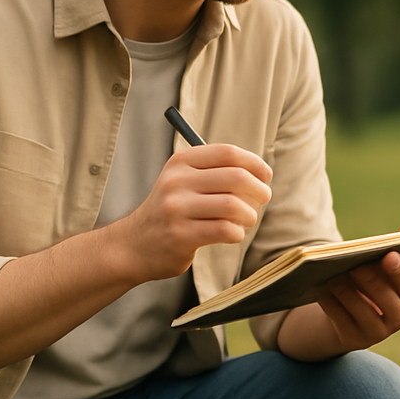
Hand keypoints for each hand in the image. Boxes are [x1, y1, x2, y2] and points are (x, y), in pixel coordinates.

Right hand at [111, 143, 272, 282]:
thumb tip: (262, 172)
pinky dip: (237, 233)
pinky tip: (232, 234)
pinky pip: (226, 230)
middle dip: (259, 190)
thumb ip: (217, 172)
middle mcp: (177, 181)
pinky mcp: (181, 235)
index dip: (255, 163)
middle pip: (237, 177)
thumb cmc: (173, 211)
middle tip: (262, 200)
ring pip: (234, 206)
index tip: (266, 175)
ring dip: (250, 215)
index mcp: (181, 162)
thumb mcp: (185, 181)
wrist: (134, 245)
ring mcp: (177, 209)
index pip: (228, 153)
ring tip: (246, 220)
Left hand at [278, 212, 399, 359]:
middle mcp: (398, 316)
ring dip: (351, 295)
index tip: (389, 255)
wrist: (340, 315)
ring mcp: (376, 332)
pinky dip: (334, 307)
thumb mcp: (383, 261)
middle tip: (358, 265)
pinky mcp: (353, 341)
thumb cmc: (368, 281)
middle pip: (391, 301)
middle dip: (375, 282)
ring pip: (367, 315)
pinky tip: (323, 292)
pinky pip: (344, 324)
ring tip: (335, 276)